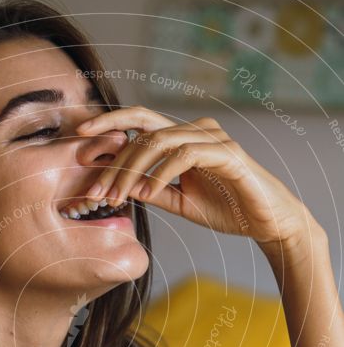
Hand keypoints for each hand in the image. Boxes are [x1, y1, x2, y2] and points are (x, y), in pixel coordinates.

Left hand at [77, 110, 317, 249]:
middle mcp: (196, 130)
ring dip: (131, 170)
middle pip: (144, 127)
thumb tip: (117, 185)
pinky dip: (160, 175)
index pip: (140, 123)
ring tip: (115, 197)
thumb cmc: (227, 209)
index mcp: (183, 138)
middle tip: (91, 180)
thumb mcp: (179, 202)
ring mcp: (213, 138)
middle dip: (112, 152)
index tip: (79, 138)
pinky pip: (184, 156)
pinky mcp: (227, 154)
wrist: (267, 223)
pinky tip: (146, 196)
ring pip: (159, 142)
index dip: (109, 123)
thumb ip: (152, 190)